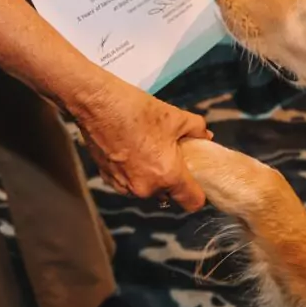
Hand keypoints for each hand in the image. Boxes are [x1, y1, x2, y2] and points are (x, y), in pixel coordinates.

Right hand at [70, 76, 209, 210]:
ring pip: (147, 189)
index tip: (197, 181)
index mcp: (167, 176)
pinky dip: (133, 172)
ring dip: (151, 176)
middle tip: (173, 156)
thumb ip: (197, 129)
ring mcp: (124, 185)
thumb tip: (206, 136)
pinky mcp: (107, 178)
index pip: (192, 202)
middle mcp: (145, 187)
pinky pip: (128, 182)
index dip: (199, 193)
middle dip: (173, 179)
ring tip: (150, 150)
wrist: (98, 104)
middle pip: (169, 195)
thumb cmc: (137, 111)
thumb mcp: (176, 117)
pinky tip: (132, 150)